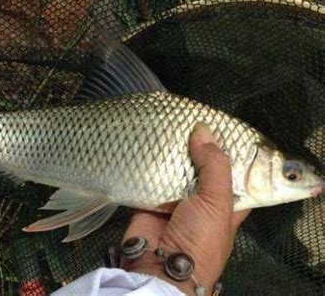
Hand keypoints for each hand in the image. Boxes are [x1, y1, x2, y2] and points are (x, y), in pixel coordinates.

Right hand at [120, 123, 250, 294]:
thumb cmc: (200, 238)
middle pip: (203, 167)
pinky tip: (151, 143)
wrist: (159, 266)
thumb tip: (203, 130)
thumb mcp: (218, 202)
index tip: (222, 126)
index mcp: (228, 203)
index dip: (231, 151)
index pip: (235, 172)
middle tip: (191, 121)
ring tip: (171, 126)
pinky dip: (151, 163)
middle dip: (197, 148)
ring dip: (174, 153)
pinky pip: (153, 177)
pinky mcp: (152, 200)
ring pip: (178, 170)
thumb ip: (214, 165)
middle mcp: (203, 201)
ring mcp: (177, 200)